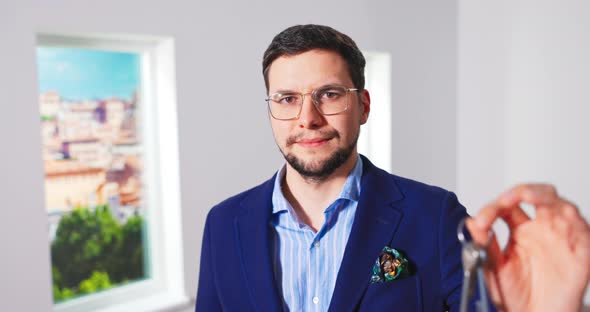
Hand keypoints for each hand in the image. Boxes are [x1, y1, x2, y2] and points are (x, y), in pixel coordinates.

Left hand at [466, 184, 589, 311]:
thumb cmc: (516, 295)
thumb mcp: (493, 267)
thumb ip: (484, 243)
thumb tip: (471, 222)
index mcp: (519, 231)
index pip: (508, 206)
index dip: (492, 208)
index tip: (480, 221)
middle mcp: (541, 230)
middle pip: (537, 195)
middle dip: (521, 190)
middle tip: (505, 200)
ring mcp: (561, 238)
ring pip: (559, 205)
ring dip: (543, 196)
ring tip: (526, 196)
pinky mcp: (580, 251)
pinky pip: (581, 229)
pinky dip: (570, 220)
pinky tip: (556, 220)